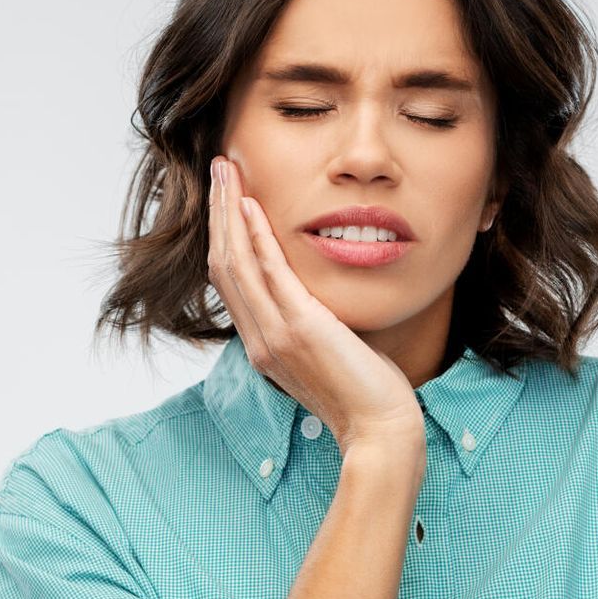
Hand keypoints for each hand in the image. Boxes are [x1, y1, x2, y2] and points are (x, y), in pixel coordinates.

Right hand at [206, 155, 423, 458]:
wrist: (380, 430)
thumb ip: (316, 322)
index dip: (223, 235)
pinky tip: (253, 204)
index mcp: (264, 346)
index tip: (227, 196)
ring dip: (229, 211)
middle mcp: (260, 340)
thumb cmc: (366, 394)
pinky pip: (269, 272)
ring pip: (235, 262)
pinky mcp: (300, 329)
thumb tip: (323, 295)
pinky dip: (256, 235)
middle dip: (218, 211)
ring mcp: (275, 336)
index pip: (231, 281)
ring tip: (227, 170)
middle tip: (219, 168)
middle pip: (222, 264)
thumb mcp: (331, 351)